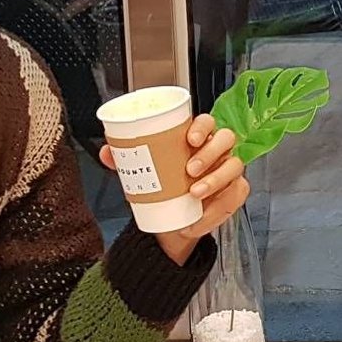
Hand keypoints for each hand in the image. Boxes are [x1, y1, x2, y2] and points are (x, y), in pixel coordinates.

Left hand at [100, 113, 249, 264]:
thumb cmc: (165, 186)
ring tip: (194, 193)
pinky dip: (217, 210)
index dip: (202, 126)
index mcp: (197, 138)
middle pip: (226, 139)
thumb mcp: (145, 173)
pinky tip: (200, 218)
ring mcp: (228, 171)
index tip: (189, 138)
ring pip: (234, 167)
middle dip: (210, 152)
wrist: (174, 220)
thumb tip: (107, 153)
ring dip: (216, 180)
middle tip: (190, 169)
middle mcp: (217, 151)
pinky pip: (233, 197)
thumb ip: (127, 161)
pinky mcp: (234, 193)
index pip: (207, 122)